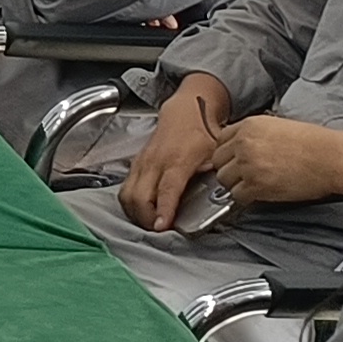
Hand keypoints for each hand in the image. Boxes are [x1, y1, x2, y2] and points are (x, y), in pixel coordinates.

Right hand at [116, 75, 234, 232]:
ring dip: (135, 213)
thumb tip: (217, 202)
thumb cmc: (201, 133)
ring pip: (127, 195)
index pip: (167, 189)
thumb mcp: (215, 155)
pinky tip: (142, 211)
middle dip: (146, 218)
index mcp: (177, 160)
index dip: (163, 209)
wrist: (186, 111)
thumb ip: (215, 178)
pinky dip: (131, 204)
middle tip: (158, 230)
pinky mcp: (135, 165)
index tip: (161, 226)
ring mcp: (142, 163)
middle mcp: (155, 162)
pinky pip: (125, 189)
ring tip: (149, 223)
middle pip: (139, 196)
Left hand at [122, 103, 342, 233]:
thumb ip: (255, 136)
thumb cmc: (313, 144)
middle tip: (242, 178)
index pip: (220, 140)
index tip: (231, 162)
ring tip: (254, 186)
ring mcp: (248, 165)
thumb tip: (240, 148)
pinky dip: (244, 199)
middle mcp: (244, 143)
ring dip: (235, 185)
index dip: (226, 154)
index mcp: (249, 125)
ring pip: (224, 180)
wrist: (331, 158)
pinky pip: (237, 196)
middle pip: (217, 161)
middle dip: (227, 170)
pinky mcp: (255, 185)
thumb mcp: (278, 128)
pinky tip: (260, 195)